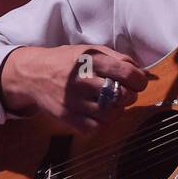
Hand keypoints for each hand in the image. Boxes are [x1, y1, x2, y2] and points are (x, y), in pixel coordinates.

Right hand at [0, 44, 148, 133]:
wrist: (33, 74)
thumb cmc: (67, 62)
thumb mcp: (91, 51)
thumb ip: (119, 59)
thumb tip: (144, 73)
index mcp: (92, 60)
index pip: (128, 74)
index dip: (139, 81)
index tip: (137, 82)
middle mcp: (83, 80)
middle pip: (121, 96)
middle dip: (129, 96)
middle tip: (124, 93)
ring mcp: (74, 101)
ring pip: (110, 115)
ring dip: (117, 111)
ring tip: (112, 104)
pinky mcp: (67, 117)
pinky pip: (94, 128)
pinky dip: (102, 123)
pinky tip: (99, 114)